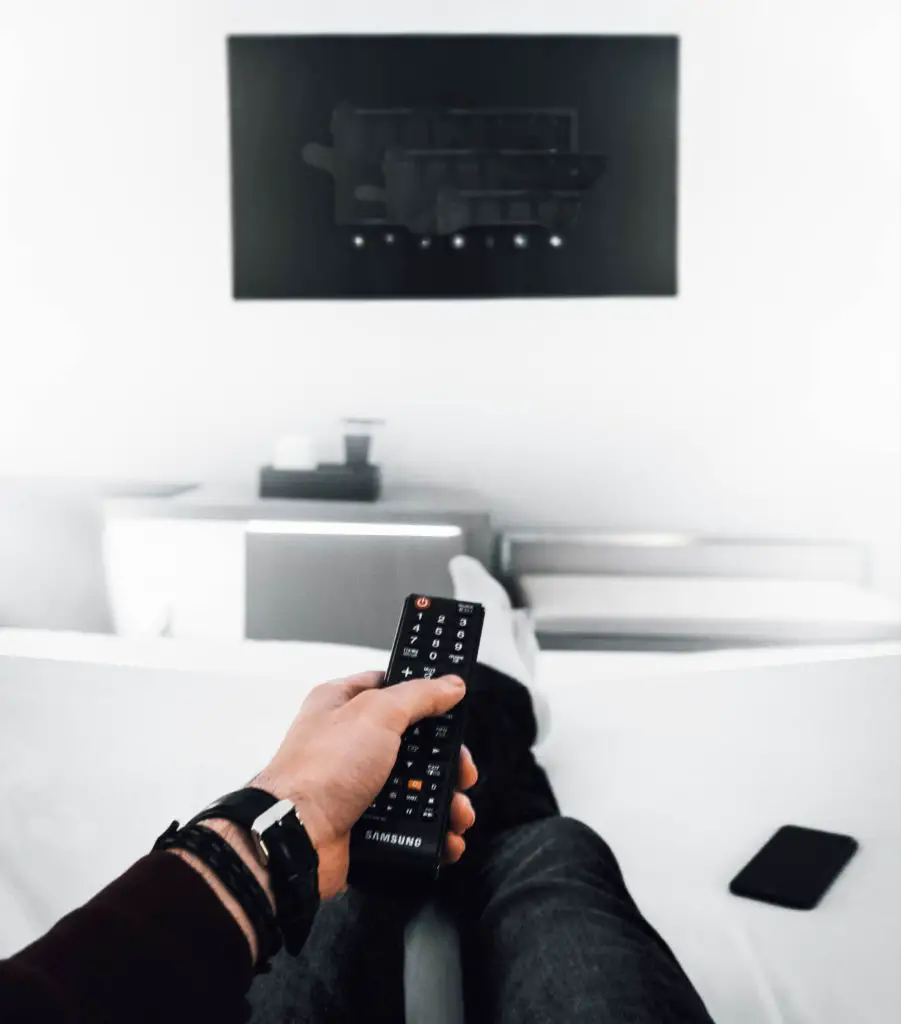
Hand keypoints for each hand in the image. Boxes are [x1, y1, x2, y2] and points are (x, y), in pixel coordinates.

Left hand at [252, 671, 477, 899]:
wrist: (295, 838)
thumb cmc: (319, 771)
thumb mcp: (377, 714)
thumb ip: (419, 695)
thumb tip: (448, 685)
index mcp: (342, 704)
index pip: (391, 687)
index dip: (424, 694)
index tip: (453, 704)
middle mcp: (349, 742)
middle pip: (413, 742)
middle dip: (445, 759)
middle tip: (462, 770)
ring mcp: (356, 784)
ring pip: (415, 786)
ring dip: (445, 799)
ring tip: (458, 810)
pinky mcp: (364, 822)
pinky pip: (408, 824)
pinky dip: (432, 830)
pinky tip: (447, 835)